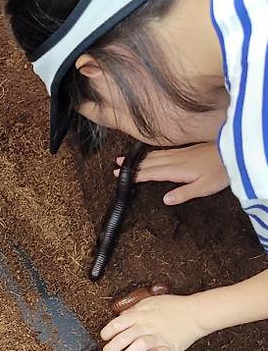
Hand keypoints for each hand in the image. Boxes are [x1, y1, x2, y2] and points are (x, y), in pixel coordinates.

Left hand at [100, 293, 206, 350]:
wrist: (195, 313)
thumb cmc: (173, 307)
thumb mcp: (149, 302)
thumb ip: (134, 311)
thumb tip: (120, 317)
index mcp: (140, 315)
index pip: (117, 324)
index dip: (107, 332)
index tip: (104, 337)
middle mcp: (146, 326)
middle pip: (123, 337)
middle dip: (111, 347)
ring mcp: (157, 338)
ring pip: (138, 347)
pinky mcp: (168, 348)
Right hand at [114, 141, 228, 204]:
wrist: (233, 153)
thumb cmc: (220, 173)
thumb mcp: (204, 188)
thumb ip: (184, 193)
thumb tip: (165, 200)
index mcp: (176, 170)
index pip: (152, 173)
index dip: (136, 175)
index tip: (122, 176)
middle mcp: (175, 160)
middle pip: (149, 162)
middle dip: (133, 166)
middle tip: (116, 167)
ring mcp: (180, 153)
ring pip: (155, 156)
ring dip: (140, 159)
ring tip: (125, 159)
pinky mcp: (186, 150)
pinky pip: (163, 152)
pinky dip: (152, 154)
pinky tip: (149, 155)